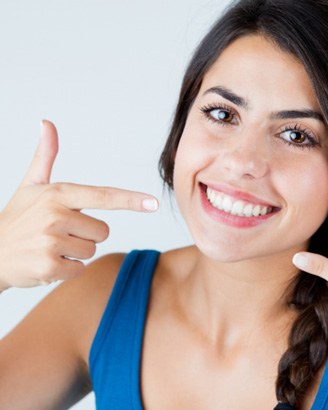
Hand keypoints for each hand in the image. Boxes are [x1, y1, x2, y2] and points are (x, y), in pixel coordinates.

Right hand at [0, 120, 158, 289]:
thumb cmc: (17, 218)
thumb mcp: (30, 186)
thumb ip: (45, 157)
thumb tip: (47, 123)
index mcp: (58, 194)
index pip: (103, 196)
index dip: (130, 200)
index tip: (153, 203)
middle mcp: (56, 215)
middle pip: (103, 231)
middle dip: (85, 235)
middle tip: (58, 234)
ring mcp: (52, 242)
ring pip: (91, 250)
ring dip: (75, 253)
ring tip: (50, 247)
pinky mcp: (49, 266)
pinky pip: (79, 269)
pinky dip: (66, 270)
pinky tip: (46, 262)